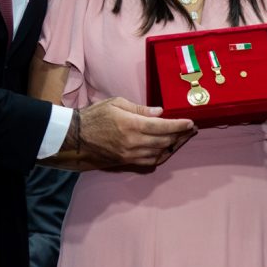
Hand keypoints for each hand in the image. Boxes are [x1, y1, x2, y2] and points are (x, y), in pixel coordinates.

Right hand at [74, 97, 195, 166]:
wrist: (75, 137)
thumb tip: (160, 113)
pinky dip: (161, 156)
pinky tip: (167, 149)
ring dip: (174, 146)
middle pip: (165, 141)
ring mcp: (130, 155)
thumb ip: (140, 109)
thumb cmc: (95, 115)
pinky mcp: (126, 162)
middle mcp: (133, 142)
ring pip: (160, 153)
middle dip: (181, 135)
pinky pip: (150, 162)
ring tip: (183, 138)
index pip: (163, 127)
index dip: (179, 125)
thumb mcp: (116, 103)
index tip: (190, 122)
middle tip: (191, 129)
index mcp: (131, 124)